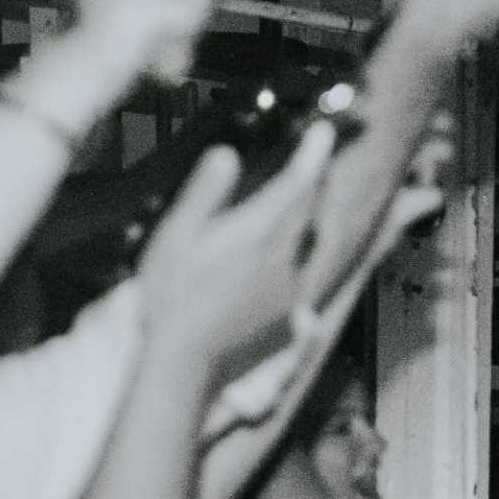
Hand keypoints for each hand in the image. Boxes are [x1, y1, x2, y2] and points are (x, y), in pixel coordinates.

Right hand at [136, 126, 337, 372]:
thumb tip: (227, 154)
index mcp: (260, 234)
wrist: (187, 366)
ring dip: (311, 219)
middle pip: (312, 211)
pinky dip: (300, 257)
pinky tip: (285, 257)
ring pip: (311, 243)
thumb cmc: (173, 300)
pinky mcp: (290, 316)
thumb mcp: (177, 238)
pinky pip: (303, 276)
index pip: (298, 183)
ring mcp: (292, 290)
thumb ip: (206, 193)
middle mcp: (286, 259)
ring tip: (302, 202)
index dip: (314, 153)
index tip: (325, 132)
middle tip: (317, 159)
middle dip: (316, 182)